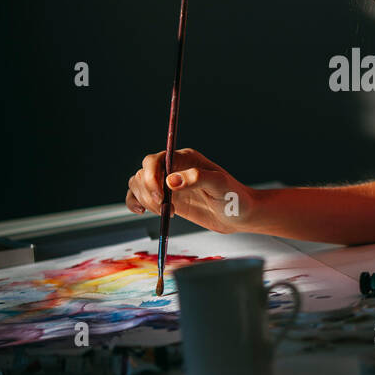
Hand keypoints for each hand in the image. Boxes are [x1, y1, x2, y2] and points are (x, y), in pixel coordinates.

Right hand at [125, 147, 257, 233]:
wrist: (239, 215)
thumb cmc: (234, 197)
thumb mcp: (220, 185)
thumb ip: (197, 179)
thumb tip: (171, 181)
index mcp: (185, 158)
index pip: (156, 160)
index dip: (151, 177)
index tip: (159, 196)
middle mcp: (173, 168)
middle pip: (143, 173)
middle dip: (148, 192)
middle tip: (165, 208)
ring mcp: (168, 184)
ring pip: (138, 184)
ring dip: (144, 200)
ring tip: (166, 212)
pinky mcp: (165, 199)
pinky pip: (139, 196)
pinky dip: (134, 202)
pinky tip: (140, 211)